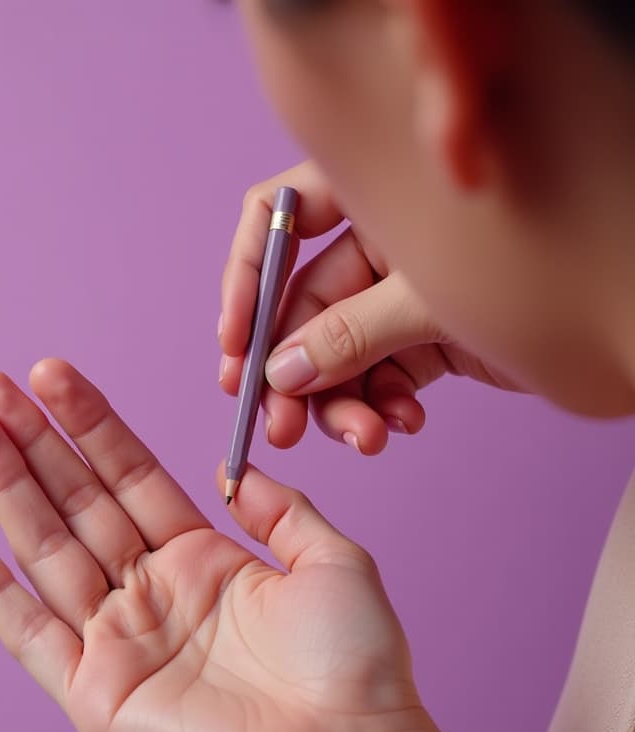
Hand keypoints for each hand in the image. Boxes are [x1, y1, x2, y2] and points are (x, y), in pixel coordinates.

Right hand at [0, 359, 424, 731]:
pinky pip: (32, 637)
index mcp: (202, 561)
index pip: (130, 478)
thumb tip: (234, 476)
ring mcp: (120, 645)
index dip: (91, 427)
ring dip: (6, 489)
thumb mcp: (331, 560)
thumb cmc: (352, 664)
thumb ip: (282, 511)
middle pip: (79, 503)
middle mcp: (153, 596)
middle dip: (33, 444)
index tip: (52, 375)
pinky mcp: (97, 697)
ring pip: (48, 551)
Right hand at [219, 160, 521, 454]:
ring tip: (363, 440)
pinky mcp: (429, 337)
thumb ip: (346, 336)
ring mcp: (405, 290)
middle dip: (291, 371)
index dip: (247, 281)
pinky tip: (402, 425)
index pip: (279, 218)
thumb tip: (277, 375)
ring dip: (339, 403)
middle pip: (305, 304)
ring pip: (339, 350)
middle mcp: (385, 238)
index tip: (233, 347)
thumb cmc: (546, 277)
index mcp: (380, 194)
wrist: (628, 320)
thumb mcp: (428, 305)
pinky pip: (381, 374)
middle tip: (277, 428)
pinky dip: (381, 406)